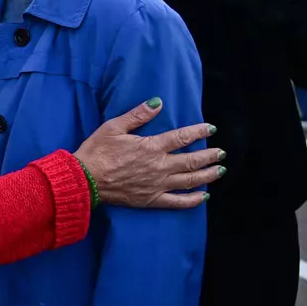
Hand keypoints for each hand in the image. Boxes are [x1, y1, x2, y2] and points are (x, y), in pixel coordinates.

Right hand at [74, 100, 223, 208]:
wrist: (84, 179)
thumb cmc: (97, 151)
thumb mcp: (114, 127)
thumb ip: (138, 115)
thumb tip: (158, 102)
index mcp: (151, 147)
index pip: (182, 137)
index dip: (199, 132)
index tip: (211, 129)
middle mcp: (160, 166)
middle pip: (192, 160)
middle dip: (210, 155)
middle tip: (221, 152)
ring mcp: (158, 185)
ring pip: (190, 181)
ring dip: (208, 175)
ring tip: (220, 170)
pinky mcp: (152, 200)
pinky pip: (178, 202)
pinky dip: (194, 200)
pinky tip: (203, 196)